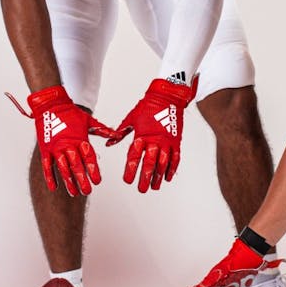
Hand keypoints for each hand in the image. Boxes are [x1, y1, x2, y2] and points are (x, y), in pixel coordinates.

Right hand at [15, 85, 118, 196]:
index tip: (97, 181)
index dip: (93, 170)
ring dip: (68, 181)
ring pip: (63, 168)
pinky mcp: (45, 149)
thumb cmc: (71, 113)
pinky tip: (54, 188)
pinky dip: (50, 177)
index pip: (89, 157)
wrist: (51, 105)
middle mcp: (68, 145)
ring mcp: (56, 148)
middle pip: (76, 165)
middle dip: (82, 180)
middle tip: (87, 191)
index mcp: (80, 139)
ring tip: (74, 192)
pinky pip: (47, 166)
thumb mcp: (89, 121)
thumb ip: (103, 131)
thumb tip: (117, 136)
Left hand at [115, 77, 195, 191]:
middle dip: (145, 178)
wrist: (167, 97)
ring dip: (158, 176)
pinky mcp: (176, 141)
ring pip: (163, 163)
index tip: (127, 180)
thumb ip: (120, 133)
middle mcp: (155, 140)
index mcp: (141, 135)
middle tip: (141, 189)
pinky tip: (167, 177)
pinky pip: (175, 158)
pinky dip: (171, 169)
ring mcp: (167, 141)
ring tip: (154, 187)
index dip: (130, 170)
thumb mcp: (131, 118)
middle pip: (149, 164)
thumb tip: (109, 144)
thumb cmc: (147, 107)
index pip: (134, 157)